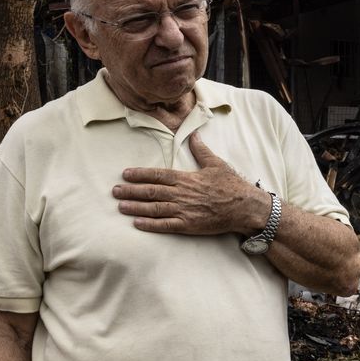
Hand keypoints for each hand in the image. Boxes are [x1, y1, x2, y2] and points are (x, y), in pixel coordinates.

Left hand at [113, 133, 270, 234]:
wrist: (245, 207)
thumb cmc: (232, 185)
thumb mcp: (216, 164)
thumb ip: (201, 150)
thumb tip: (194, 135)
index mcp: (186, 178)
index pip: (157, 174)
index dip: (139, 174)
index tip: (125, 174)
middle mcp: (182, 194)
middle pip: (150, 191)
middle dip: (130, 191)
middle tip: (114, 191)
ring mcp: (184, 210)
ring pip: (154, 208)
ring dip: (135, 207)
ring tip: (120, 206)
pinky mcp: (188, 225)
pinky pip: (165, 225)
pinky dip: (149, 225)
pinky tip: (137, 224)